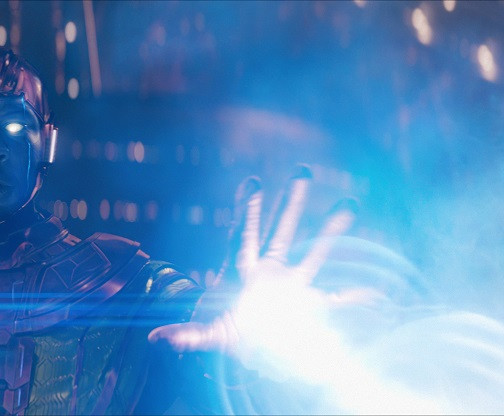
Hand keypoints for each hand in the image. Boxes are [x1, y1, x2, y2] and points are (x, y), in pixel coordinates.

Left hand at [148, 167, 357, 356]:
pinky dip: (356, 297)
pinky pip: (336, 297)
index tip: (251, 182)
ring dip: (332, 231)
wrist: (248, 348)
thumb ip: (186, 335)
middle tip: (302, 169)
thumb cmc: (225, 334)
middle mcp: (269, 270)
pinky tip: (377, 293)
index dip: (247, 211)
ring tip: (350, 204)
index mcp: (241, 272)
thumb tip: (156, 340)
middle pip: (281, 230)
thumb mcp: (208, 335)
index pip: (243, 235)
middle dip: (291, 202)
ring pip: (314, 252)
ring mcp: (292, 284)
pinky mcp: (310, 303)